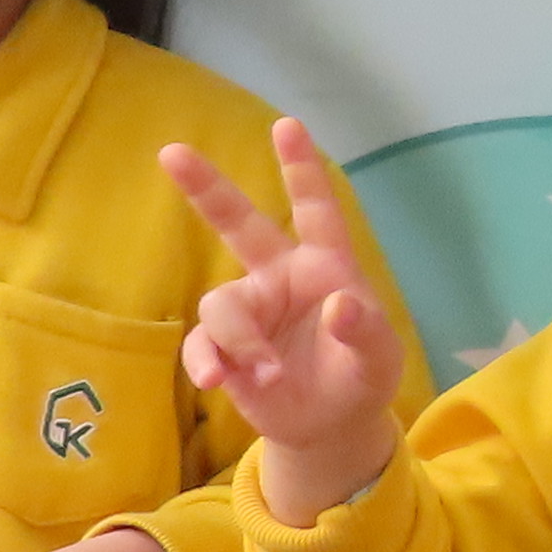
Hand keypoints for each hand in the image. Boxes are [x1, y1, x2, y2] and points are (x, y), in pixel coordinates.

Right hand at [165, 119, 402, 523]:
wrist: (330, 427)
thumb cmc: (361, 377)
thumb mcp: (379, 360)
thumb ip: (365, 332)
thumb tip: (341, 306)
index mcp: (323, 266)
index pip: (315, 210)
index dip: (301, 169)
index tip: (288, 125)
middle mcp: (278, 276)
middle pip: (237, 222)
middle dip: (206, 187)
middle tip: (172, 152)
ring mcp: (247, 310)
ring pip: (221, 304)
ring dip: (240, 340)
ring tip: (269, 376)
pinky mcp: (223, 348)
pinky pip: (202, 344)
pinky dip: (207, 362)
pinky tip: (217, 382)